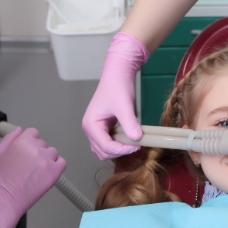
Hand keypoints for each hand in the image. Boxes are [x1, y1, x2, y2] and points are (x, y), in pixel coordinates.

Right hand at [0, 127, 66, 227]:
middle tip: (27, 166)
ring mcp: (47, 160)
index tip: (26, 151)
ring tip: (37, 171)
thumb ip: (9, 139)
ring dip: (47, 159)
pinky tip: (48, 173)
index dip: (29, 141)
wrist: (3, 200)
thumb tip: (20, 130)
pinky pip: (62, 163)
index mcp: (22, 142)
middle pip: (42, 144)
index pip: (33, 132)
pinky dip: (57, 166)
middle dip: (36, 152)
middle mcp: (36, 148)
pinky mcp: (54, 172)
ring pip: (52, 153)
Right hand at [82, 32, 148, 159]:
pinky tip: (129, 139)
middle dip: (119, 152)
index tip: (137, 146)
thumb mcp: (124, 105)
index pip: (105, 146)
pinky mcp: (102, 129)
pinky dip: (118, 146)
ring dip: (118, 150)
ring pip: (104, 151)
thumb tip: (137, 139)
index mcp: (91, 125)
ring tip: (132, 143)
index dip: (122, 149)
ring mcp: (95, 130)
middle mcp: (90, 130)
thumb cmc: (117, 87)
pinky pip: (108, 144)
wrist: (117, 75)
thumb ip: (129, 122)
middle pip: (103, 152)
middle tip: (136, 145)